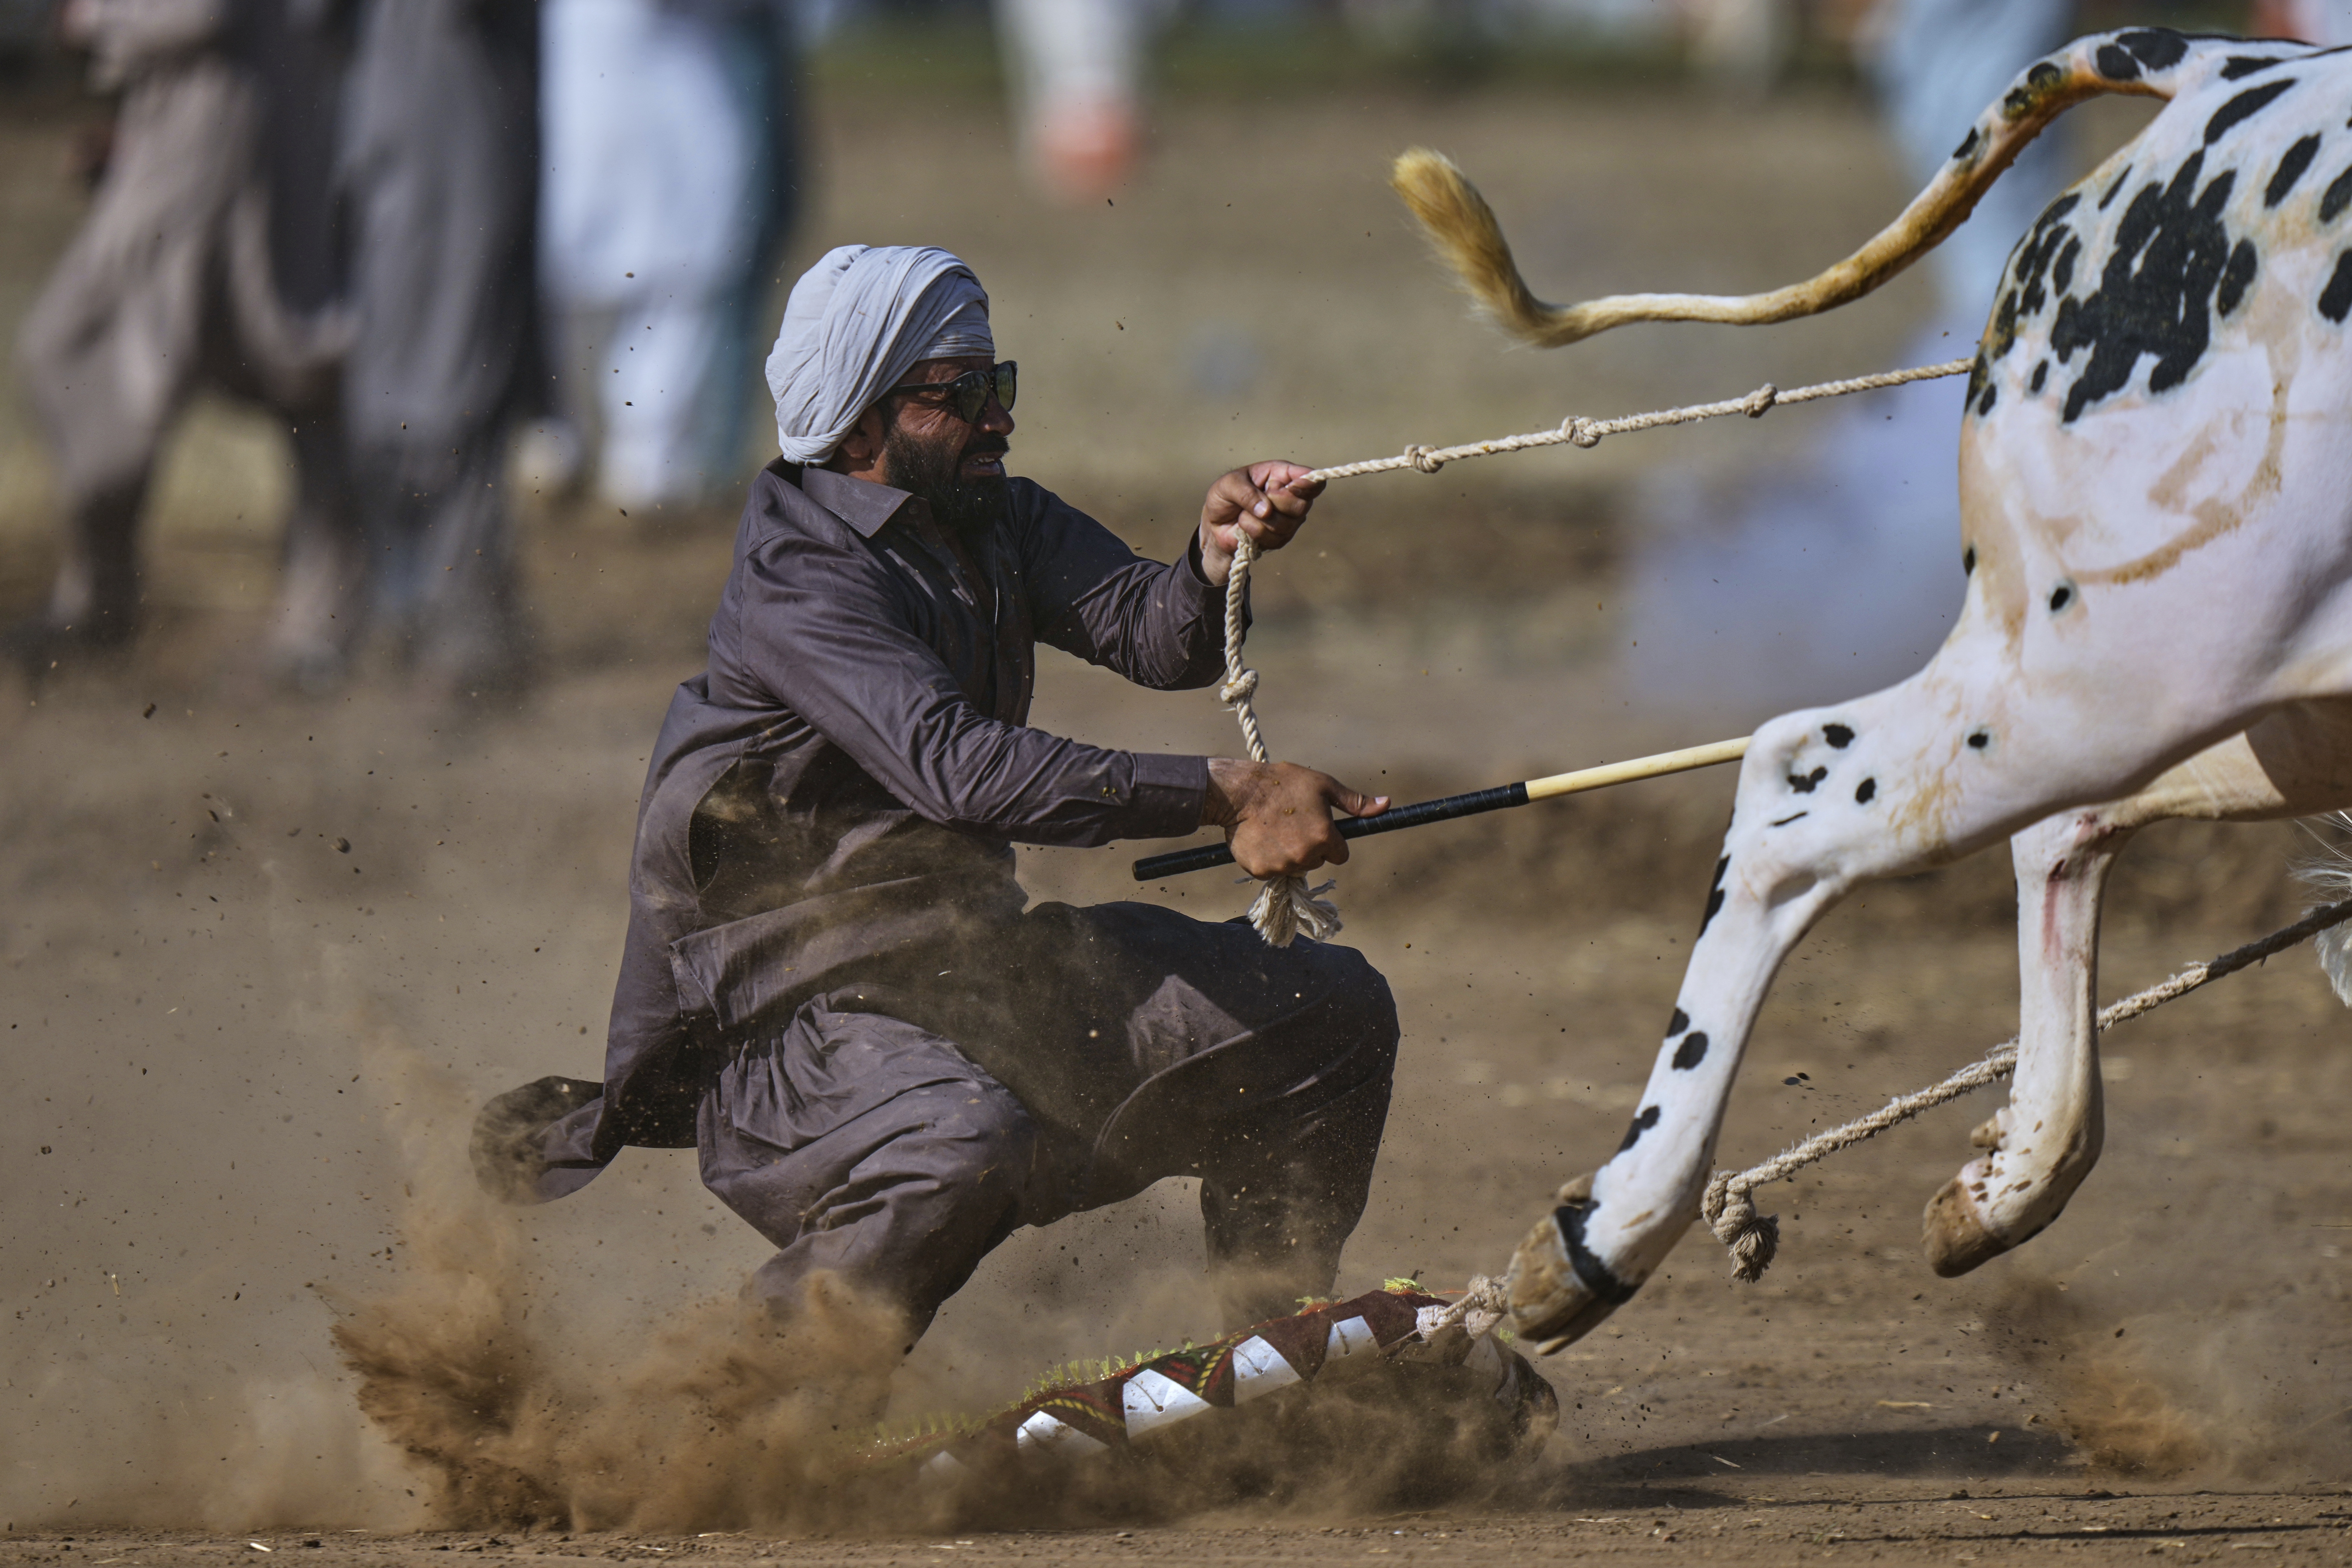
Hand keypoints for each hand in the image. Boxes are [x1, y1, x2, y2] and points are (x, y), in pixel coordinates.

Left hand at [1198, 461, 1323, 587]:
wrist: (1215, 524)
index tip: (1293, 488)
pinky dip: (1255, 533)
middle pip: (1301, 505)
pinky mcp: (1281, 538)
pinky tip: (1246, 527)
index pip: (1310, 477)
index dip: (1308, 483)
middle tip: (1256, 501)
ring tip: (1244, 514)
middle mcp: (1290, 496)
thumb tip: (1266, 510)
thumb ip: (1245, 493)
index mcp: (1281, 474)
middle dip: (1275, 504)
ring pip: (1286, 525)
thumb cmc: (1224, 497)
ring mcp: (1288, 520)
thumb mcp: (1228, 485)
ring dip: (1258, 521)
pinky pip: (1275, 539)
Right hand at [1202, 759, 1387, 878]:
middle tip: (1292, 824)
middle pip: (1317, 861)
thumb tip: (1387, 804)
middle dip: (1310, 847)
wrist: (1238, 791)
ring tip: (1275, 829)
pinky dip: (1269, 859)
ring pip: (1296, 867)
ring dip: (1289, 854)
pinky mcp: (1260, 871)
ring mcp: (1282, 866)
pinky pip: (1273, 871)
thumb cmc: (1284, 782)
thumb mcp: (1323, 786)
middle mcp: (1306, 856)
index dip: (1330, 840)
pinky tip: (1261, 838)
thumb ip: (1355, 802)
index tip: (1316, 826)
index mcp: (1325, 837)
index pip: (1340, 854)